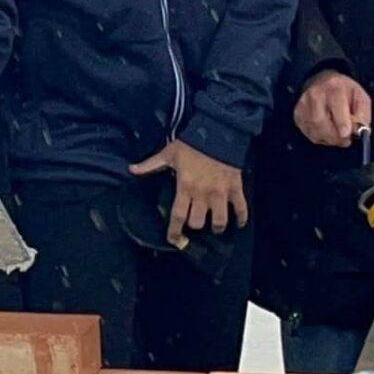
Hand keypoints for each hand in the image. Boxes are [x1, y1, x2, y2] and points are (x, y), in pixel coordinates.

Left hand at [130, 139, 248, 244]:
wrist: (217, 133)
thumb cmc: (191, 145)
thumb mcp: (168, 154)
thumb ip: (150, 165)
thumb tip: (130, 169)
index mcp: (185, 187)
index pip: (178, 216)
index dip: (174, 232)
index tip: (173, 240)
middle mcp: (203, 194)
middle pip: (198, 222)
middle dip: (194, 226)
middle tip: (194, 223)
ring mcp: (221, 193)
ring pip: (219, 221)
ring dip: (216, 227)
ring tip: (213, 226)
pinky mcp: (236, 189)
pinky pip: (242, 209)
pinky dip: (242, 219)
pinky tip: (239, 224)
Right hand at [294, 70, 371, 147]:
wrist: (322, 82)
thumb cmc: (344, 92)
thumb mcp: (360, 97)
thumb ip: (362, 114)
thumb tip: (358, 131)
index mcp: (334, 87)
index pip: (336, 105)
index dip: (341, 121)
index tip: (346, 134)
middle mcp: (314, 94)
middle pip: (320, 121)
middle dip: (335, 136)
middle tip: (346, 141)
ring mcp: (303, 105)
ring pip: (314, 130)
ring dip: (329, 139)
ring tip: (338, 136)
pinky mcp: (297, 114)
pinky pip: (309, 134)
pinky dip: (320, 138)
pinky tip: (327, 132)